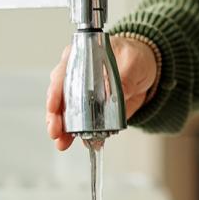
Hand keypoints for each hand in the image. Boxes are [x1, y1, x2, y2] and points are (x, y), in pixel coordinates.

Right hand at [46, 36, 158, 150]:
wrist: (146, 71)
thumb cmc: (134, 56)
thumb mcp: (132, 61)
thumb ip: (124, 76)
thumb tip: (118, 93)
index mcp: (80, 58)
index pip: (62, 74)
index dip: (55, 91)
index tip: (53, 106)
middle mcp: (75, 77)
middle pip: (57, 97)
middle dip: (54, 116)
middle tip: (56, 131)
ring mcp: (82, 96)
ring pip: (66, 113)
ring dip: (63, 130)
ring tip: (62, 142)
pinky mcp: (92, 111)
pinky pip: (84, 124)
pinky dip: (82, 135)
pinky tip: (84, 142)